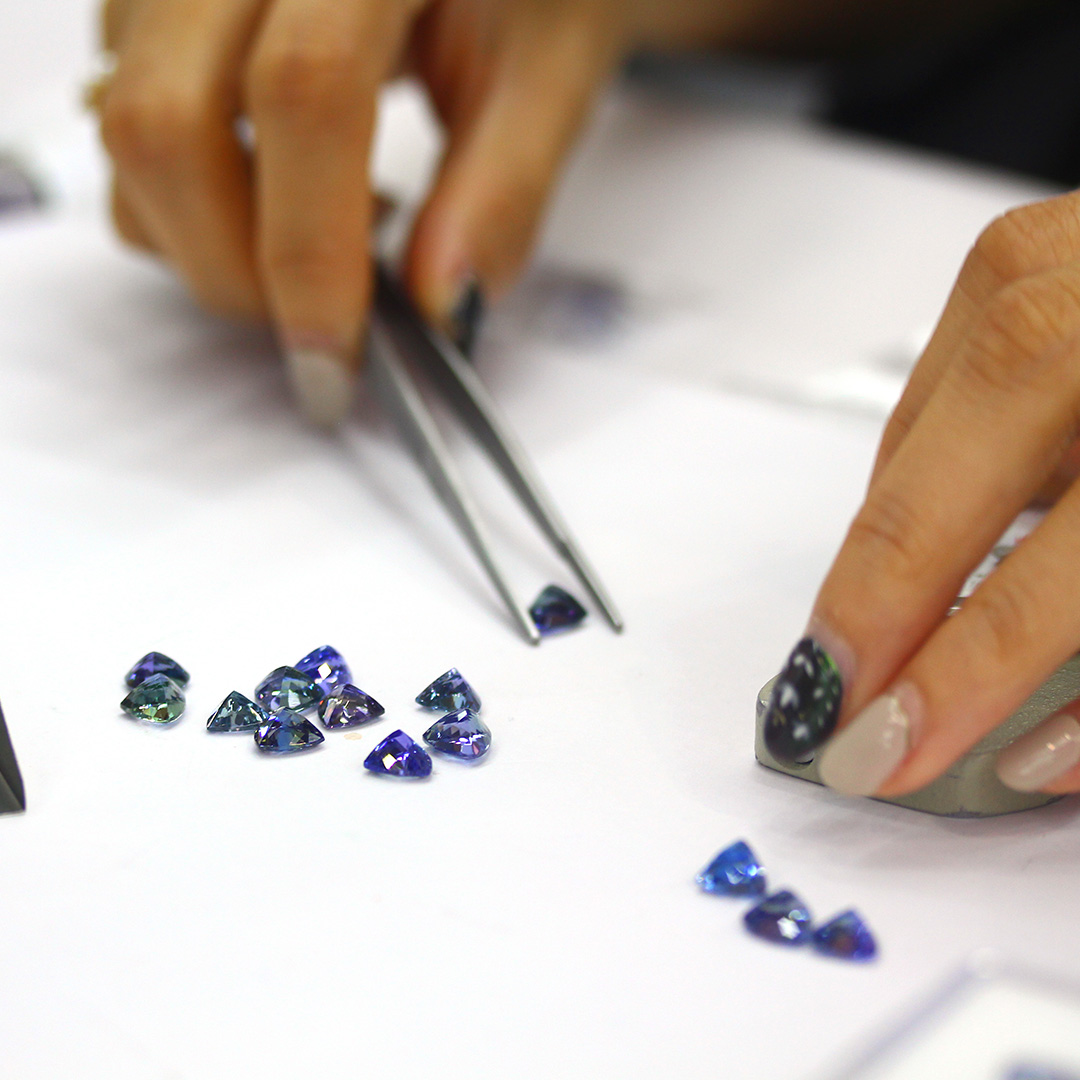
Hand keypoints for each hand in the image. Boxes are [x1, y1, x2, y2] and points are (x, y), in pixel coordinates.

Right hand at [96, 0, 634, 424]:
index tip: (337, 360)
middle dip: (233, 270)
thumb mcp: (554, 70)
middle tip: (320, 329)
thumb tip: (439, 309)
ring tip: (319, 240)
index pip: (305, 91)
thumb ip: (503, 189)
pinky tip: (275, 190)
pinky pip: (119, 112)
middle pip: (167, 120)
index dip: (312, 249)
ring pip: (123, 126)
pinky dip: (186, 195)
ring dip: (204, 238)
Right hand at [762, 189, 1079, 797]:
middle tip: (825, 702)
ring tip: (868, 637)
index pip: (1045, 584)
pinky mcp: (1007, 257)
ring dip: (880, 560)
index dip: (960, 680)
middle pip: (940, 495)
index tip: (891, 749)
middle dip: (872, 616)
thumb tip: (1034, 752)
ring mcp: (1046, 272)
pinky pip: (917, 402)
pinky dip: (907, 483)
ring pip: (911, 449)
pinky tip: (925, 535)